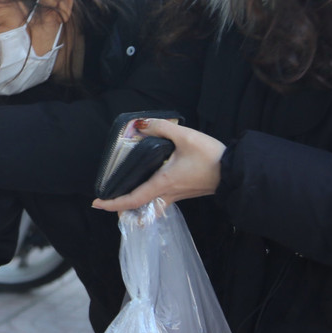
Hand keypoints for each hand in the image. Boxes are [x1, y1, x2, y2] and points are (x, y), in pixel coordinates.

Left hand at [92, 117, 223, 212]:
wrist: (234, 170)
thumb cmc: (210, 156)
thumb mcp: (185, 136)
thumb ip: (161, 128)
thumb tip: (142, 125)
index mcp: (162, 183)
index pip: (133, 199)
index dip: (113, 203)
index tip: (97, 203)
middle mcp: (167, 193)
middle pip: (139, 208)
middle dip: (122, 208)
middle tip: (109, 200)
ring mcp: (176, 196)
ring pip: (151, 206)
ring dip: (136, 204)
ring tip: (123, 194)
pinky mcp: (184, 192)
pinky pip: (161, 200)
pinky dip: (149, 199)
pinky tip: (148, 185)